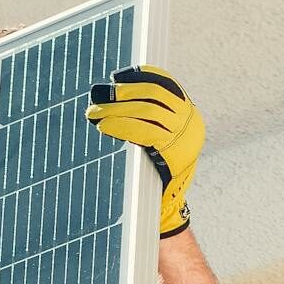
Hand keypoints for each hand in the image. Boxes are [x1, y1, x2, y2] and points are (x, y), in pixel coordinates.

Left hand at [87, 66, 204, 236]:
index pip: (164, 83)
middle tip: (97, 93)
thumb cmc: (154, 171)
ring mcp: (185, 137)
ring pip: (146, 111)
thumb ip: (147, 116)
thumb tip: (112, 92)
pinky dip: (121, 125)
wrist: (168, 207)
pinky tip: (104, 126)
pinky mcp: (175, 153)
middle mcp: (190, 121)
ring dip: (116, 108)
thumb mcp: (158, 138)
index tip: (116, 77)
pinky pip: (144, 131)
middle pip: (153, 94)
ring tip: (93, 111)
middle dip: (122, 92)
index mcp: (187, 112)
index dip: (138, 76)